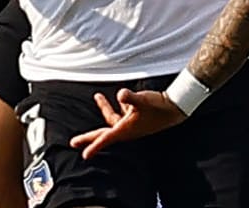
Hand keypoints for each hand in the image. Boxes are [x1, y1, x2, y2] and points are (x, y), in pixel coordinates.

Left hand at [69, 89, 185, 159]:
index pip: (106, 138)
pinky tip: (115, 98)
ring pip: (111, 121)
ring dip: (104, 109)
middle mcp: (126, 129)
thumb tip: (120, 93)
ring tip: (97, 96)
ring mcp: (131, 125)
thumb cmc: (158, 106)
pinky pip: (120, 115)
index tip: (84, 155)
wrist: (175, 108)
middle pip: (103, 134)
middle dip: (88, 137)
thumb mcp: (143, 100)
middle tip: (73, 142)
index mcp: (126, 129)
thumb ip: (131, 97)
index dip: (94, 145)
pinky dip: (115, 108)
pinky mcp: (135, 118)